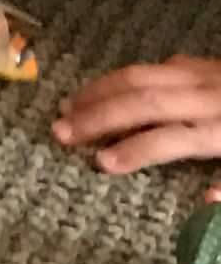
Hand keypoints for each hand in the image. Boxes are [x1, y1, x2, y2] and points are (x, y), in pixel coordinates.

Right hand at [52, 56, 220, 175]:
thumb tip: (207, 199)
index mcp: (220, 131)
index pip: (169, 139)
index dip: (133, 150)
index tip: (100, 163)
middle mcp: (205, 99)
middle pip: (145, 103)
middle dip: (99, 117)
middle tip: (59, 132)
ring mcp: (201, 75)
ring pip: (142, 77)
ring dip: (99, 91)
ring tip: (67, 107)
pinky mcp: (200, 63)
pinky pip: (154, 66)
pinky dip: (123, 79)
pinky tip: (102, 89)